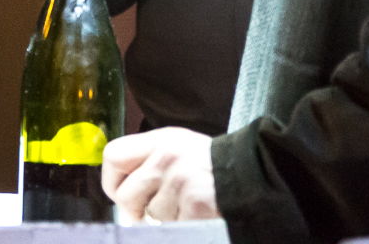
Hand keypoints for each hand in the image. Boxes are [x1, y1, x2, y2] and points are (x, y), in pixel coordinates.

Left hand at [102, 127, 219, 222]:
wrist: (256, 174)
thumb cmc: (213, 167)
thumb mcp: (179, 149)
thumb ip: (149, 163)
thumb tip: (121, 196)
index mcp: (161, 140)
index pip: (113, 156)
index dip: (112, 181)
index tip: (121, 195)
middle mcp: (167, 156)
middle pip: (125, 195)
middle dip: (136, 212)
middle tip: (151, 214)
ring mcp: (181, 181)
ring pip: (151, 216)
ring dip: (166, 220)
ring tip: (187, 206)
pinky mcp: (195, 204)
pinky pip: (173, 228)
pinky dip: (183, 227)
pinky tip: (196, 215)